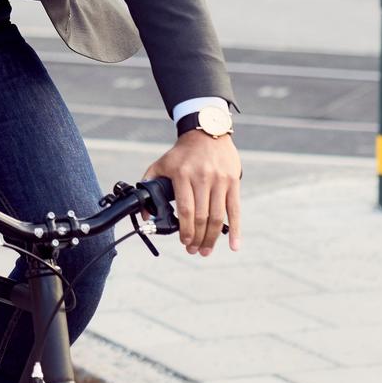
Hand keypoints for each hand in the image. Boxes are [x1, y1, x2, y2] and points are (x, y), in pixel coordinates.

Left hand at [142, 132, 241, 256]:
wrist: (207, 131)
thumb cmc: (182, 153)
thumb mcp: (162, 164)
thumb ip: (149, 185)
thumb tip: (146, 214)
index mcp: (182, 174)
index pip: (185, 209)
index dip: (185, 229)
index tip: (183, 242)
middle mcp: (202, 177)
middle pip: (201, 216)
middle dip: (197, 238)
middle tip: (193, 250)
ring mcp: (219, 180)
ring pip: (217, 217)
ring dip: (212, 238)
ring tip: (206, 250)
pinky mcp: (233, 182)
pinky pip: (235, 210)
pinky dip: (235, 230)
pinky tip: (233, 246)